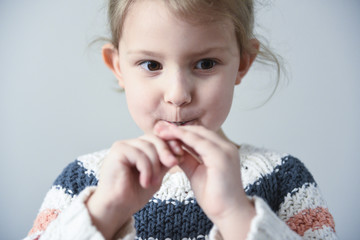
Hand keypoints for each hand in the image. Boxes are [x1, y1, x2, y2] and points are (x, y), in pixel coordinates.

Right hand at [86, 134, 179, 239]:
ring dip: (155, 166)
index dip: (170, 145)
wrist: (117, 208)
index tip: (180, 155)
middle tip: (173, 163)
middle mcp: (130, 144)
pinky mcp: (117, 151)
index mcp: (139, 148)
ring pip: (148, 147)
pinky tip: (145, 182)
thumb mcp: (156, 175)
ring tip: (153, 182)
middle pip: (154, 139)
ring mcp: (122, 146)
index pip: (158, 139)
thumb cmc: (134, 194)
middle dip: (166, 151)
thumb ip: (165, 163)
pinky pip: (139, 155)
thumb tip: (180, 151)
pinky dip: (146, 170)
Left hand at [155, 122, 254, 239]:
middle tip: (158, 127)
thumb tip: (173, 150)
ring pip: (198, 134)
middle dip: (177, 128)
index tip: (163, 131)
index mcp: (222, 151)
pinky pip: (199, 142)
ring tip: (160, 131)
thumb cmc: (214, 197)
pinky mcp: (221, 157)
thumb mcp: (196, 173)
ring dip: (178, 131)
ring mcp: (225, 150)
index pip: (199, 135)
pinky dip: (183, 138)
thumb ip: (187, 159)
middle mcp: (226, 147)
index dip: (181, 131)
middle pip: (199, 131)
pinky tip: (170, 138)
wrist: (228, 214)